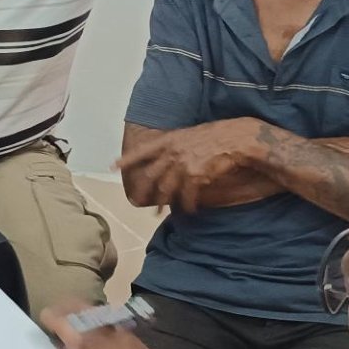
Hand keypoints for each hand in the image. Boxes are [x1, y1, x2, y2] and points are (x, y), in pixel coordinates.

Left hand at [116, 120, 255, 211]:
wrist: (236, 138)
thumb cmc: (217, 135)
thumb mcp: (190, 135)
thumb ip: (175, 146)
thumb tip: (167, 160)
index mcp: (169, 139)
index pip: (142, 150)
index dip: (127, 158)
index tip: (112, 166)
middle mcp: (172, 151)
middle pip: (150, 175)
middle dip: (142, 191)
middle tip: (137, 201)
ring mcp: (182, 163)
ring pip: (166, 189)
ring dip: (162, 204)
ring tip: (159, 214)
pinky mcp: (194, 175)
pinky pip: (186, 196)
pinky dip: (187, 205)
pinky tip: (189, 210)